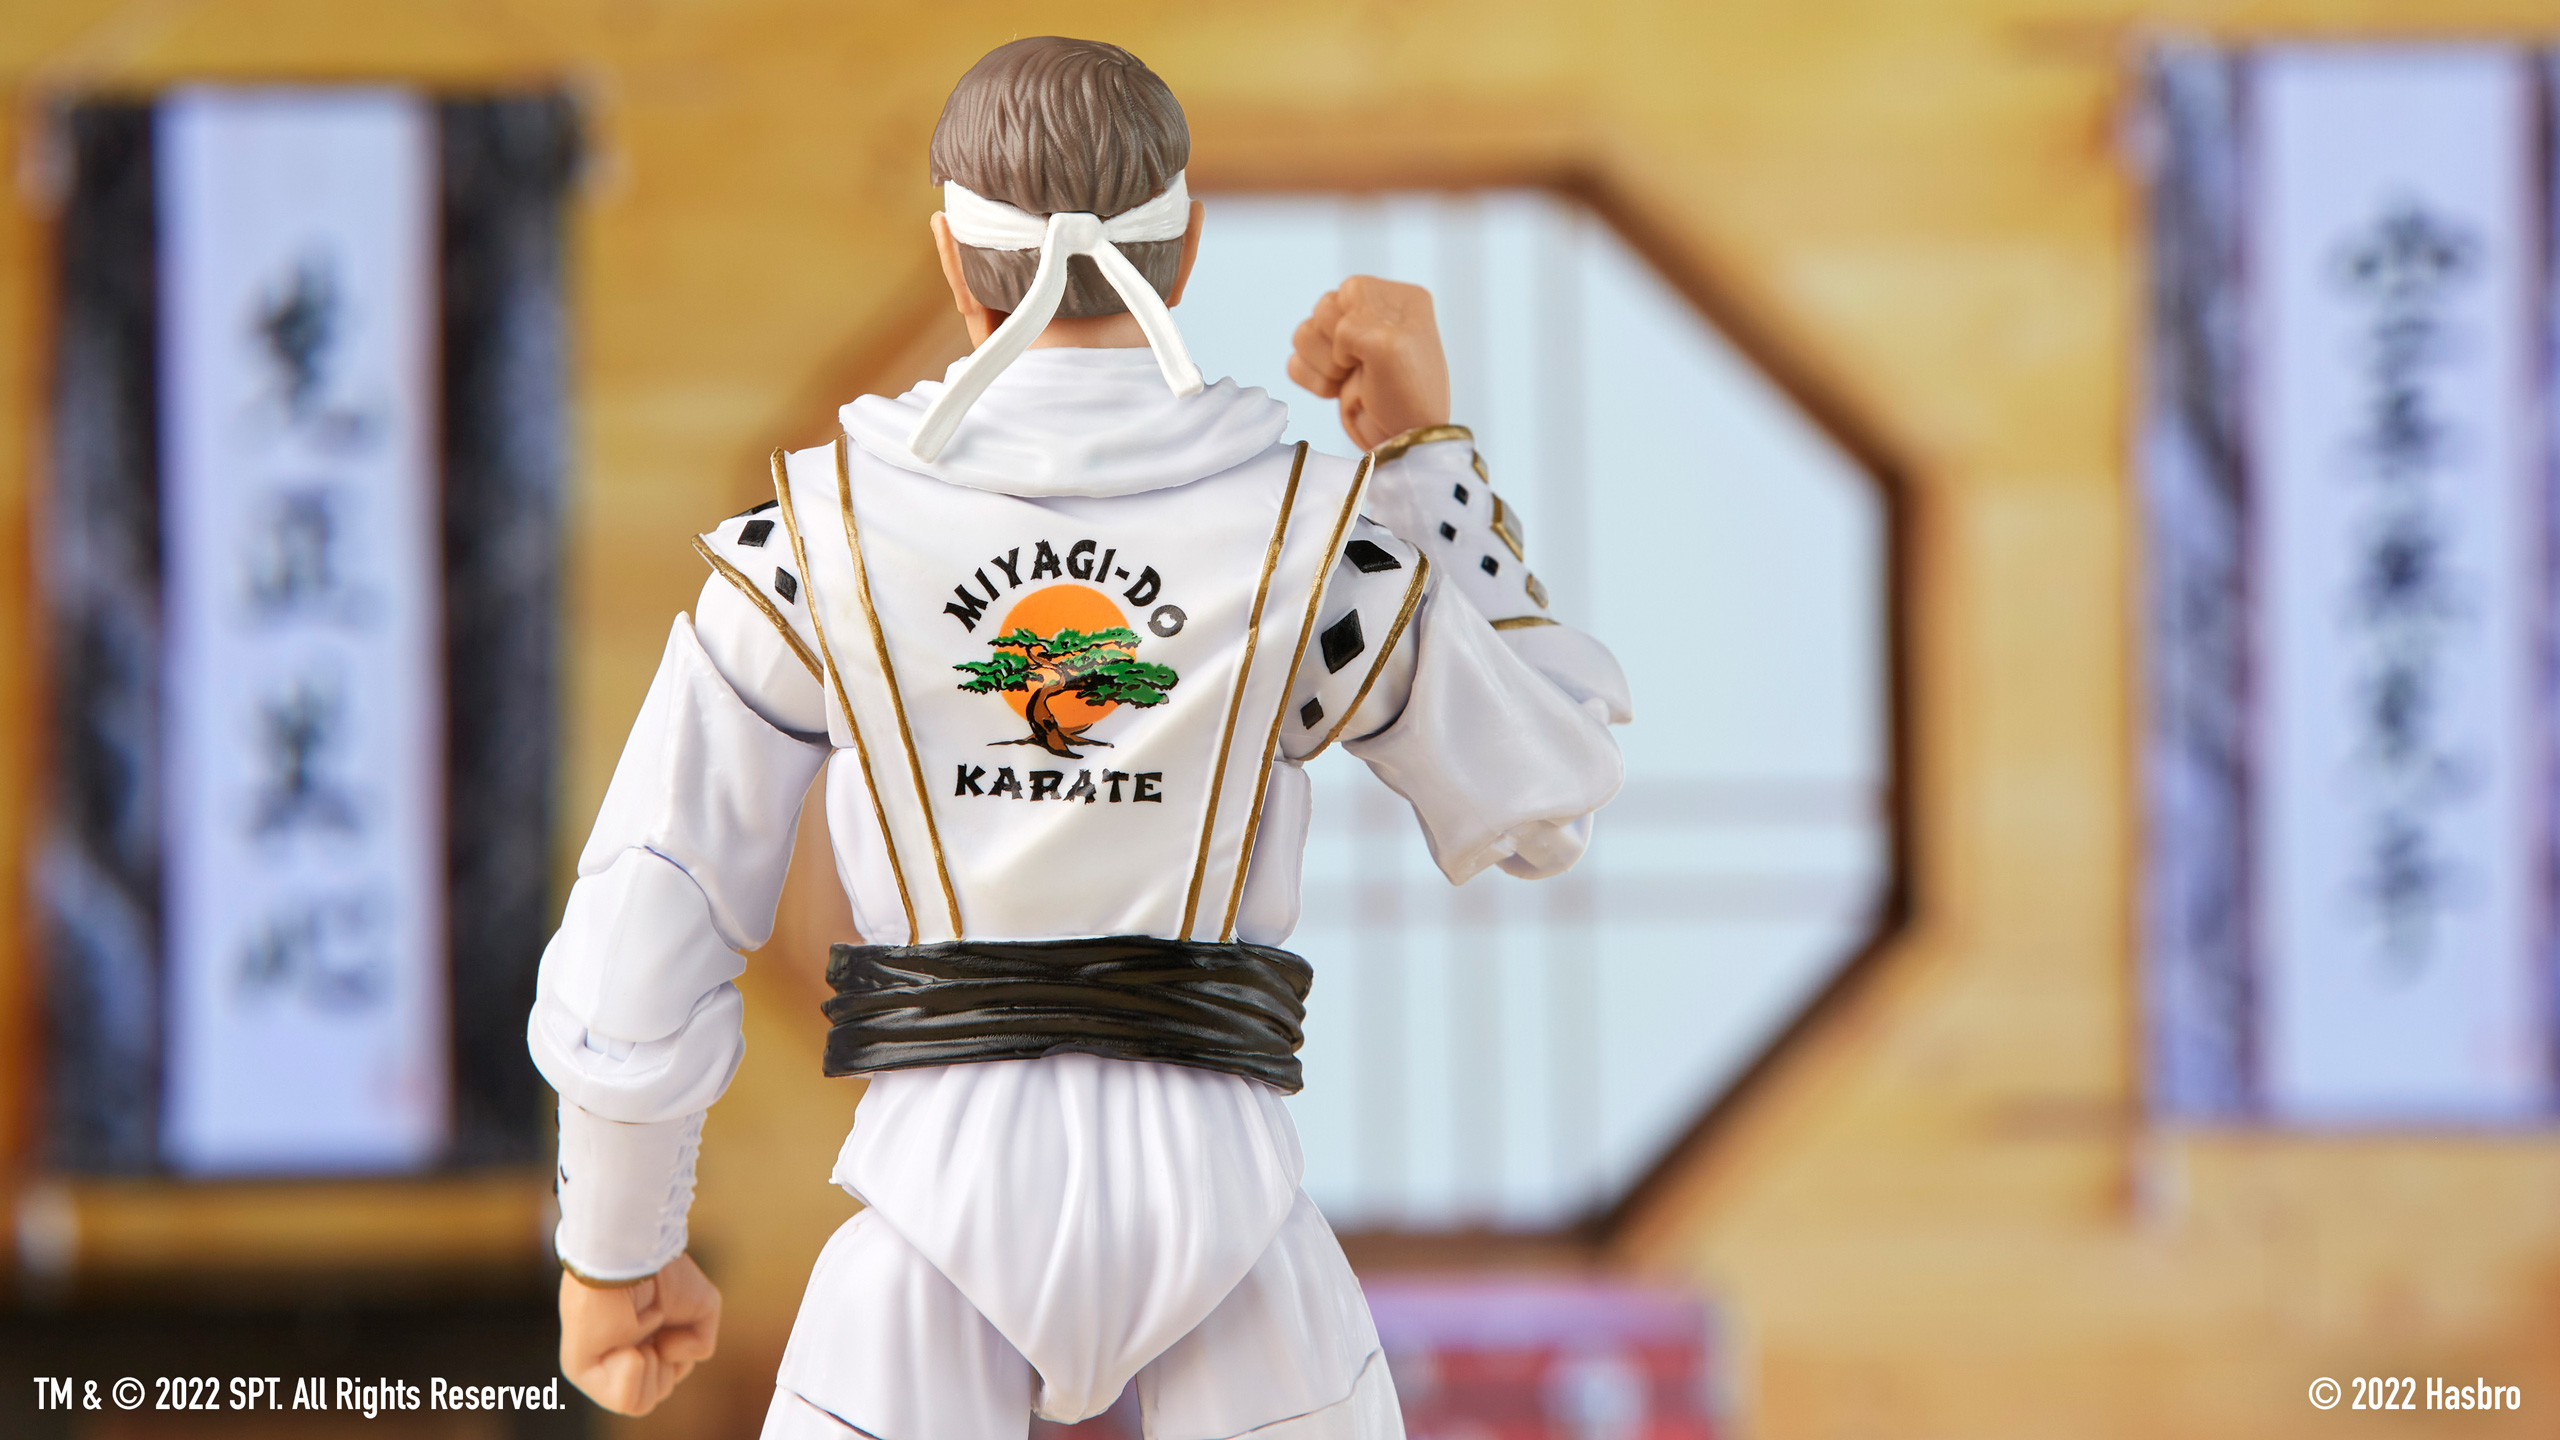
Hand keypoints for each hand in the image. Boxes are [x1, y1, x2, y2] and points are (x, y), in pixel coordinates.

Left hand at [559, 1253, 721, 1415]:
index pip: (669, 1373)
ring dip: (655, 1367)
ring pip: (644, 1401)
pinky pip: (624, 1400)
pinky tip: (631, 1347)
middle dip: (669, 1364)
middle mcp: (618, 1352)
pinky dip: (637, 1374)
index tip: (669, 1320)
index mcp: (643, 1339)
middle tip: (657, 1327)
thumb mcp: (703, 1309)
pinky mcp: (582, 1369)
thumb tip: (665, 1356)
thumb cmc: (665, 1272)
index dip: (680, 1353)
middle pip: (659, 1389)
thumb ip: (699, 1345)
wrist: (634, 1255)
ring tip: (643, 1333)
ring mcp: (600, 1363)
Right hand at [1288, 276, 1451, 451]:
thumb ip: (1355, 325)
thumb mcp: (1389, 348)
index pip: (1351, 288)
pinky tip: (1335, 392)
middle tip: (1357, 366)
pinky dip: (1311, 379)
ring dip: (1322, 364)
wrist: (1401, 442)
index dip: (1351, 322)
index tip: (1371, 350)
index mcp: (1399, 300)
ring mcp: (1350, 345)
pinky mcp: (1331, 370)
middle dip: (1333, 344)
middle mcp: (1374, 317)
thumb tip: (1335, 337)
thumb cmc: (1408, 396)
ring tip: (1347, 380)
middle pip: (1322, 309)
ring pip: (1304, 334)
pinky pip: (1296, 360)